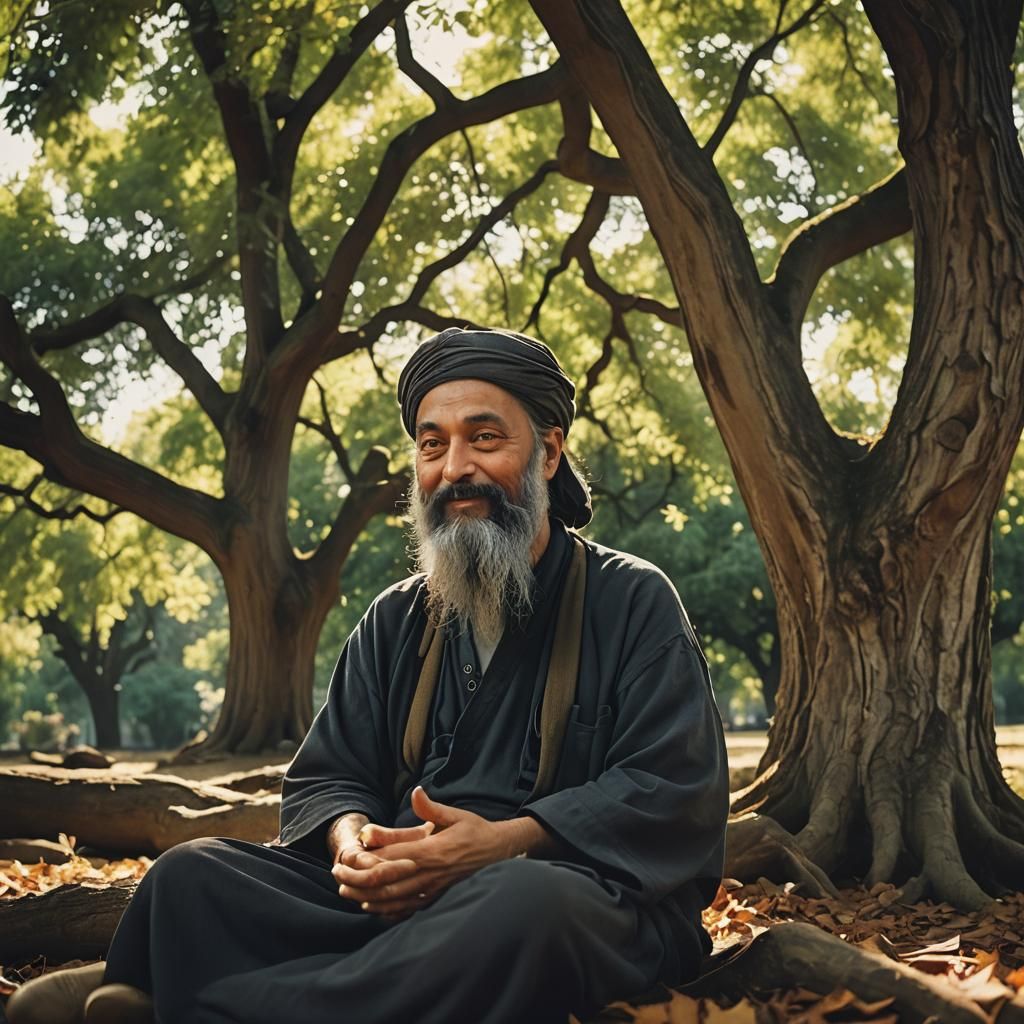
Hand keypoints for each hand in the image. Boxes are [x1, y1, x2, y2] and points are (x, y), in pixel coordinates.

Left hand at [332, 787, 532, 918]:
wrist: (499, 852)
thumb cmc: (475, 830)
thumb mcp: (455, 814)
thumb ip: (431, 807)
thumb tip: (415, 792)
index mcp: (432, 850)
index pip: (393, 857)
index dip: (368, 858)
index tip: (348, 855)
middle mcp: (430, 873)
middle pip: (387, 882)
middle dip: (359, 880)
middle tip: (338, 875)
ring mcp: (433, 888)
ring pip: (394, 898)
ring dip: (367, 897)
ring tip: (347, 891)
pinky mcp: (436, 897)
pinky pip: (407, 908)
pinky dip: (387, 909)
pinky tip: (372, 906)